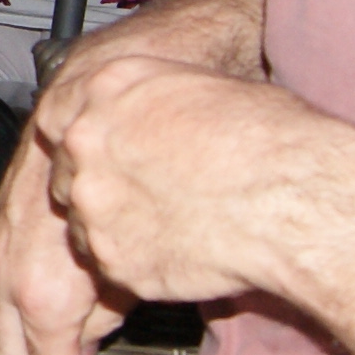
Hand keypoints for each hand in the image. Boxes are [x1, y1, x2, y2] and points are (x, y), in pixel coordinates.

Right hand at [0, 120, 123, 354]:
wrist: (100, 102)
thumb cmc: (133, 181)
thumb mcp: (136, 268)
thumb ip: (106, 311)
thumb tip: (87, 341)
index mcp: (44, 293)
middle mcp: (14, 270)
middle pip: (8, 344)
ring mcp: (4, 241)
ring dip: (9, 347)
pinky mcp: (5, 217)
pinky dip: (8, 303)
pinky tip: (20, 317)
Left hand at [32, 51, 354, 313]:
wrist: (295, 198)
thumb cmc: (271, 140)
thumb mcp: (200, 88)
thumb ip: (151, 104)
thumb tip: (150, 118)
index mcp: (107, 88)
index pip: (59, 114)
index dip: (83, 140)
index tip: (99, 154)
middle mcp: (88, 142)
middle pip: (63, 172)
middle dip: (98, 187)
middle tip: (145, 195)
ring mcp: (94, 203)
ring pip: (80, 224)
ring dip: (114, 227)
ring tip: (170, 225)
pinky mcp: (113, 260)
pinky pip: (108, 266)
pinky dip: (135, 264)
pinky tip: (178, 253)